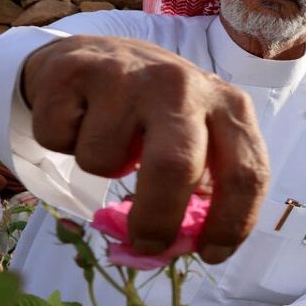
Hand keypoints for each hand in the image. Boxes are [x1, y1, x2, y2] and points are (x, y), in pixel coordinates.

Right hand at [21, 35, 269, 262]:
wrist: (101, 53)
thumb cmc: (156, 111)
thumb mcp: (194, 137)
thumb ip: (198, 187)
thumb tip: (177, 246)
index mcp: (227, 104)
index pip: (246, 172)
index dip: (233, 222)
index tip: (212, 252)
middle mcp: (181, 85)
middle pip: (176, 167)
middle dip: (157, 219)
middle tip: (147, 243)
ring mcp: (127, 74)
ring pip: (102, 160)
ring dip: (100, 166)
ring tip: (109, 138)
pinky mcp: (74, 71)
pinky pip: (59, 140)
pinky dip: (62, 142)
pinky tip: (80, 117)